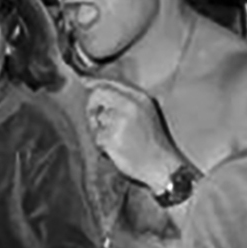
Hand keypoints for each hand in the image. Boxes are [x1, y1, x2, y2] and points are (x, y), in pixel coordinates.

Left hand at [83, 76, 183, 193]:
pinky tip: (119, 149)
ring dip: (102, 130)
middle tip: (95, 119)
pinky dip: (104, 145)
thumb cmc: (153, 143)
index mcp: (140, 98)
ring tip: (120, 140)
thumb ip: (127, 100)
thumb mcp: (147, 113)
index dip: (95, 82)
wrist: (161, 165)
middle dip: (93, 106)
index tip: (85, 82)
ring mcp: (120, 121)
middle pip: (98, 94)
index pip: (111, 82)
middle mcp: (130, 106)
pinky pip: (98, 137)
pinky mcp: (112, 137)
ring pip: (98, 119)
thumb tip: (100, 88)